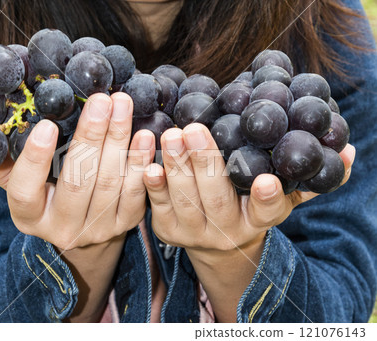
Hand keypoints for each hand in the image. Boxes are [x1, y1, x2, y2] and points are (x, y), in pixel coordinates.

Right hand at [0, 92, 153, 249]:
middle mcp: (62, 229)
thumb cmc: (48, 192)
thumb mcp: (21, 182)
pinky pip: (135, 193)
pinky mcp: (124, 225)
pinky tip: (144, 137)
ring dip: (119, 142)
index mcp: (29, 216)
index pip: (25, 190)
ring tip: (123, 108)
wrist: (82, 227)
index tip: (47, 125)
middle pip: (77, 183)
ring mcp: (96, 230)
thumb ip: (7, 161)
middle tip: (102, 101)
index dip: (35, 159)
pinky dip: (139, 163)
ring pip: (109, 184)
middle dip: (91, 137)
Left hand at [143, 123, 354, 251]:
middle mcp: (227, 230)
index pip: (268, 211)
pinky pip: (158, 206)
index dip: (267, 197)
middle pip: (216, 200)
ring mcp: (194, 232)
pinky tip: (148, 162)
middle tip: (194, 130)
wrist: (216, 241)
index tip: (267, 181)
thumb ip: (307, 178)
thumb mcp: (281, 197)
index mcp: (257, 219)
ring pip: (184, 201)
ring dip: (176, 168)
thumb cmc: (248, 207)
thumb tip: (347, 153)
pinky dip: (153, 184)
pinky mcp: (167, 230)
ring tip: (171, 135)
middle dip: (205, 165)